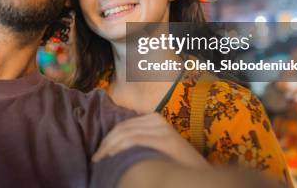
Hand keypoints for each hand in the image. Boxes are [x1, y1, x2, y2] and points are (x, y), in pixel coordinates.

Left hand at [93, 113, 209, 168]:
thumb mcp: (156, 149)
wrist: (200, 176)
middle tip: (95, 159)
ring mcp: (162, 128)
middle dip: (106, 144)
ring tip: (99, 161)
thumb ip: (141, 144)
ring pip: (126, 134)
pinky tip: (111, 157)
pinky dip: (119, 148)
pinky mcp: (166, 139)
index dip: (108, 139)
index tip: (99, 154)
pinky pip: (135, 140)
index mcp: (155, 120)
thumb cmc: (176, 166)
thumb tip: (114, 149)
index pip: (124, 126)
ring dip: (109, 148)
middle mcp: (158, 120)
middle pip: (123, 129)